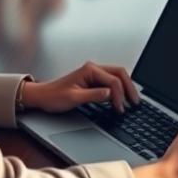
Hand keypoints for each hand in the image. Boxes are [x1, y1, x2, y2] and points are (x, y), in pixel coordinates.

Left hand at [24, 62, 139, 113]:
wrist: (42, 96)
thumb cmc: (54, 96)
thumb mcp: (73, 98)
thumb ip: (93, 95)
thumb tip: (110, 94)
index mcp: (89, 70)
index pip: (113, 81)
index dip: (119, 95)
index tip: (120, 108)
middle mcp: (94, 68)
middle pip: (120, 74)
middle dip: (129, 88)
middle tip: (135, 102)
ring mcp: (94, 73)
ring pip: (117, 76)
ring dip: (126, 88)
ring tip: (131, 100)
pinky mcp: (93, 80)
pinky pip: (111, 81)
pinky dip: (119, 89)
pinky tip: (121, 98)